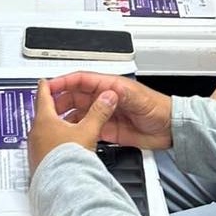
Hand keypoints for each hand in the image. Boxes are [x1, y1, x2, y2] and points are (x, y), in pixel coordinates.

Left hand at [28, 78, 116, 174]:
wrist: (61, 187)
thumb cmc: (68, 160)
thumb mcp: (88, 131)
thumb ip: (98, 112)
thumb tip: (107, 98)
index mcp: (44, 119)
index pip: (43, 94)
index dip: (48, 85)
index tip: (46, 80)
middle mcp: (35, 132)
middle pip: (44, 112)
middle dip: (55, 105)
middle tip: (61, 99)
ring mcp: (35, 147)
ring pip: (44, 129)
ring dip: (55, 123)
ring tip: (67, 123)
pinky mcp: (39, 160)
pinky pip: (44, 143)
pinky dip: (54, 139)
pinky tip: (65, 145)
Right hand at [38, 72, 173, 152]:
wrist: (169, 129)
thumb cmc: (159, 108)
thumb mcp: (138, 98)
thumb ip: (122, 94)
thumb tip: (107, 91)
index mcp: (110, 86)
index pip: (81, 80)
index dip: (63, 82)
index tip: (50, 87)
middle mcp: (104, 99)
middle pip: (74, 96)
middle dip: (59, 100)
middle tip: (46, 108)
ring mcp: (104, 115)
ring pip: (78, 113)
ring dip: (65, 116)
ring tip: (53, 123)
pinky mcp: (107, 130)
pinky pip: (86, 128)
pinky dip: (76, 130)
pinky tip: (68, 134)